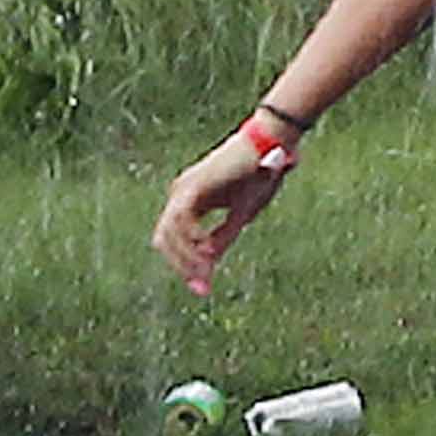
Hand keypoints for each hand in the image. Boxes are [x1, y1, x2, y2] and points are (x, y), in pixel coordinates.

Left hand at [153, 137, 285, 296]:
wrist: (270, 147)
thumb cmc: (260, 177)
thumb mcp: (241, 214)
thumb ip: (222, 236)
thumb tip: (209, 260)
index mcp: (192, 202)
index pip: (176, 241)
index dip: (187, 266)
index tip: (203, 288)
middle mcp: (181, 196)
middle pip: (165, 241)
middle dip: (182, 266)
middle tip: (201, 288)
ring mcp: (184, 190)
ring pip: (169, 234)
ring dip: (186, 258)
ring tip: (205, 274)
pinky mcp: (192, 188)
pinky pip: (181, 221)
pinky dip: (190, 240)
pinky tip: (206, 253)